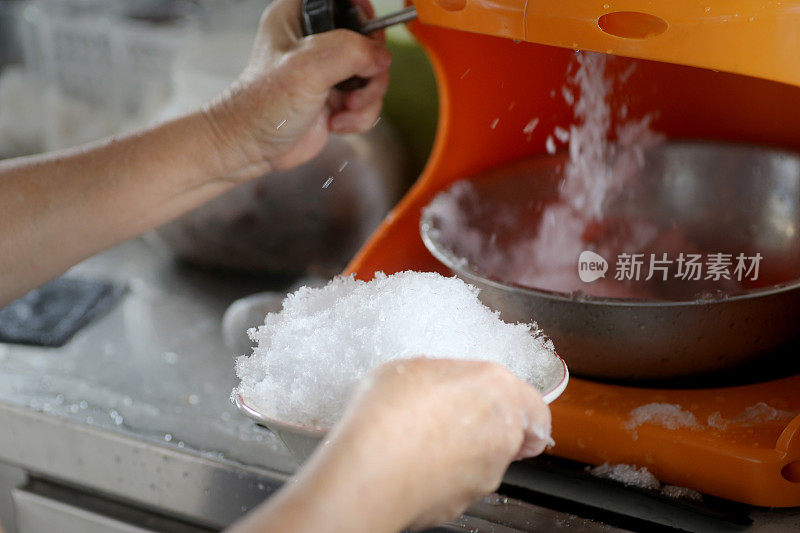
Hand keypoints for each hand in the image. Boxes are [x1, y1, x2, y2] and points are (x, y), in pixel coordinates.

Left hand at [203, 0, 391, 180]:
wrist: (252, 148)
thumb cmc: (261, 106)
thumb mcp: (306, 68)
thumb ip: (348, 52)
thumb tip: (380, 56)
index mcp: (299, 18)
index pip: (345, 1)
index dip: (362, 16)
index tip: (367, 41)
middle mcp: (316, 42)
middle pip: (369, 43)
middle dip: (370, 71)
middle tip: (352, 86)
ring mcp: (329, 72)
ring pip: (373, 75)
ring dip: (366, 98)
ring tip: (342, 109)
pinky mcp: (336, 98)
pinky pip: (367, 101)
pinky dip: (358, 116)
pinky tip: (335, 122)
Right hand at [330, 358, 552, 529]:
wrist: (370, 472)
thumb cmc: (388, 416)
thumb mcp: (411, 367)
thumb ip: (444, 374)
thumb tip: (442, 381)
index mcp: (496, 387)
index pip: (534, 405)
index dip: (519, 407)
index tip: (502, 406)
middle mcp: (501, 432)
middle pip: (508, 431)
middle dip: (482, 426)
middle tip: (449, 418)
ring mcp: (487, 471)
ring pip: (485, 459)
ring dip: (462, 450)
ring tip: (420, 440)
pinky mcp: (466, 501)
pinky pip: (461, 483)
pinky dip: (444, 475)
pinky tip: (413, 463)